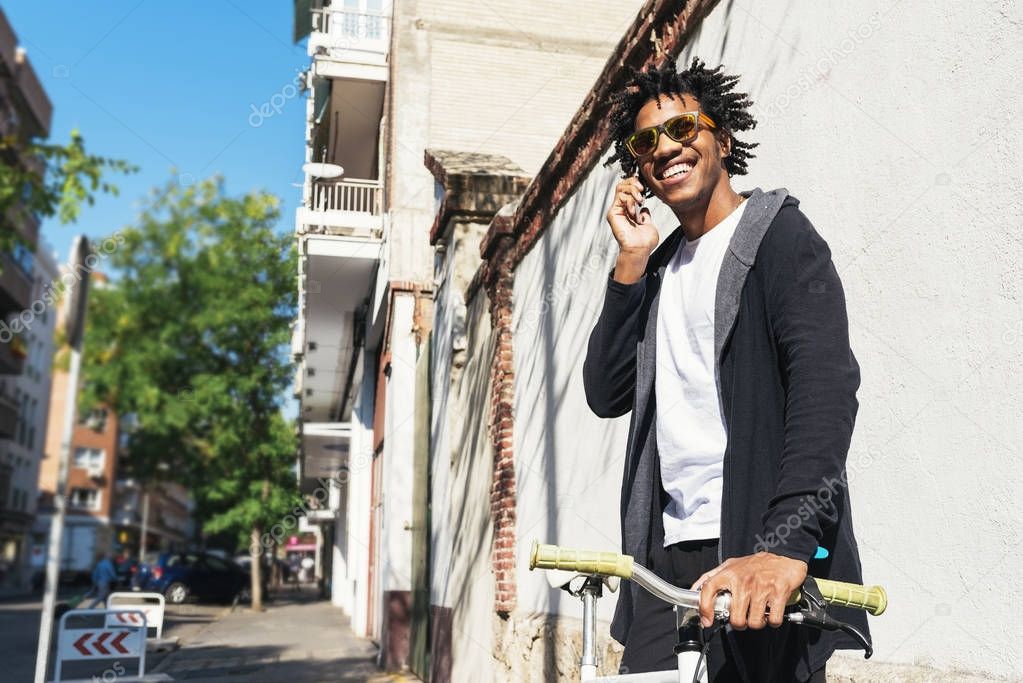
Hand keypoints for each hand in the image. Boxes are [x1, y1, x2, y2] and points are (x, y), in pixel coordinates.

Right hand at [606, 176, 658, 282]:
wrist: (640, 249)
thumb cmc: (645, 242)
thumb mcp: (649, 224)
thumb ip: (645, 216)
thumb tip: (644, 210)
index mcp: (628, 212)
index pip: (627, 190)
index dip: (635, 184)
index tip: (644, 187)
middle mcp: (621, 210)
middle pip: (622, 185)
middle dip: (633, 183)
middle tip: (642, 190)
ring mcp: (616, 210)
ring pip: (620, 187)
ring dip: (633, 190)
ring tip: (640, 200)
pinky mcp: (613, 213)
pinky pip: (620, 196)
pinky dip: (630, 200)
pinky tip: (634, 210)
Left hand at [691, 552, 807, 629]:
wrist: (785, 556)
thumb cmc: (756, 564)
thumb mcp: (730, 565)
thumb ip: (712, 577)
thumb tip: (695, 590)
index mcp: (730, 574)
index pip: (709, 589)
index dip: (704, 607)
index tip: (706, 620)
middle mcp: (744, 581)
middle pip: (736, 617)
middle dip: (740, 622)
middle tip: (743, 616)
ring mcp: (761, 588)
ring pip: (753, 622)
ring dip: (756, 623)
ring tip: (757, 613)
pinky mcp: (778, 594)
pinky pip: (773, 620)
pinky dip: (772, 621)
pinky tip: (770, 612)